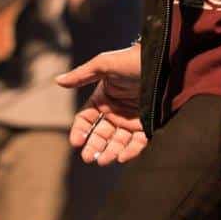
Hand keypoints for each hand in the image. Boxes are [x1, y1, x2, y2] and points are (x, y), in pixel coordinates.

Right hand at [56, 44, 146, 165]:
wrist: (162, 60)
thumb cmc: (131, 59)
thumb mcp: (104, 64)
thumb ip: (82, 75)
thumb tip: (58, 81)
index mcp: (102, 99)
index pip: (85, 120)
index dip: (80, 131)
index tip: (76, 142)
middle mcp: (115, 112)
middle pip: (100, 135)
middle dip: (94, 147)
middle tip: (89, 158)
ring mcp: (131, 120)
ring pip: (117, 142)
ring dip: (110, 152)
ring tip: (104, 160)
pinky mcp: (148, 125)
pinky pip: (137, 142)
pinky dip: (130, 151)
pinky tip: (122, 156)